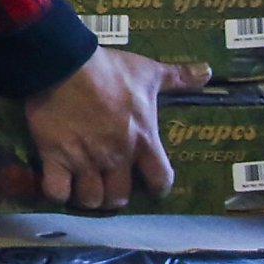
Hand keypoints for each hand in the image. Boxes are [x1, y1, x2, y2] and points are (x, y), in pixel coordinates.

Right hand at [22, 48, 210, 209]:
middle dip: (114, 195)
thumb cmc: (109, 70)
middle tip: (108, 185)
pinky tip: (58, 184)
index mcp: (143, 140)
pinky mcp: (55, 157)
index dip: (157, 187)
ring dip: (88, 197)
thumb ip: (179, 77)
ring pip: (90, 199)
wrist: (63, 64)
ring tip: (83, 188)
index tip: (151, 187)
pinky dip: (57, 193)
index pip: (160, 179)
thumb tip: (207, 72)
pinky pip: (57, 192)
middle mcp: (116, 157)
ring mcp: (85, 160)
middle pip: (119, 197)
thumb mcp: (148, 72)